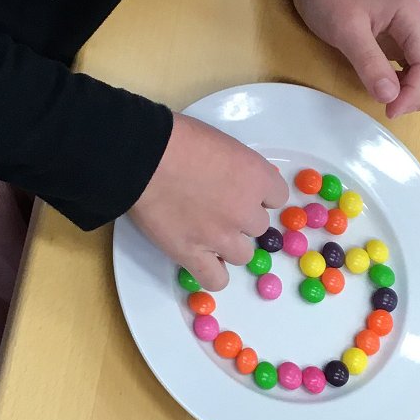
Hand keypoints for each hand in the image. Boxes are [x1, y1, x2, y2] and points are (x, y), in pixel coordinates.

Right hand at [129, 113, 286, 291]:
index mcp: (256, 177)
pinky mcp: (192, 255)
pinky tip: (203, 260)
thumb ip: (239, 168)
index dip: (258, 195)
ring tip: (206, 231)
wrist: (142, 156)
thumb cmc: (178, 139)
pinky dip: (213, 273)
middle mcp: (245, 211)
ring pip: (242, 254)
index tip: (241, 190)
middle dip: (241, 218)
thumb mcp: (223, 143)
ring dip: (229, 245)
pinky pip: (216, 280)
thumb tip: (237, 180)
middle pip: (258, 226)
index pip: (277, 197)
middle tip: (215, 206)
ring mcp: (220, 237)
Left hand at [268, 0, 419, 117]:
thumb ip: (369, 63)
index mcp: (411, 17)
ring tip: (394, 101)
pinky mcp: (402, 35)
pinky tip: (391, 88)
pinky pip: (419, 62)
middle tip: (395, 109)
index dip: (415, 92)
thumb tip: (391, 97)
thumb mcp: (345, 31)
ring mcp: (413, 28)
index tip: (390, 110)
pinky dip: (412, 81)